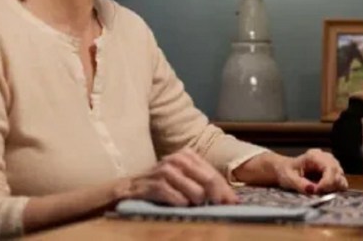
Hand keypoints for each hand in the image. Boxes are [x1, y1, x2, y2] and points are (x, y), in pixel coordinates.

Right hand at [116, 148, 236, 205]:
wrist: (129, 188)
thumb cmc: (161, 184)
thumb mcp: (182, 178)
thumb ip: (204, 183)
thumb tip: (231, 199)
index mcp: (186, 154)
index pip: (213, 173)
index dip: (225, 190)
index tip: (233, 203)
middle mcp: (177, 159)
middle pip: (208, 180)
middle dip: (217, 197)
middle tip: (220, 208)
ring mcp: (166, 170)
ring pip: (196, 191)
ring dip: (197, 202)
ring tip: (192, 206)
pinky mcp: (155, 184)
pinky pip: (178, 199)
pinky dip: (182, 205)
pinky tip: (179, 205)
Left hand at [272, 149, 347, 194]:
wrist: (284, 169)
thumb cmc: (286, 171)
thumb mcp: (289, 178)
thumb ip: (301, 184)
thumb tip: (313, 190)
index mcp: (314, 156)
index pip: (330, 167)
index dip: (327, 182)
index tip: (318, 191)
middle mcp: (325, 158)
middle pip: (338, 172)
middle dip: (330, 186)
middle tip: (317, 192)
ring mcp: (331, 164)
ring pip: (341, 178)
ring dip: (333, 188)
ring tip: (319, 191)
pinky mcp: (332, 172)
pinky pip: (340, 182)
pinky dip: (334, 188)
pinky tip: (323, 190)